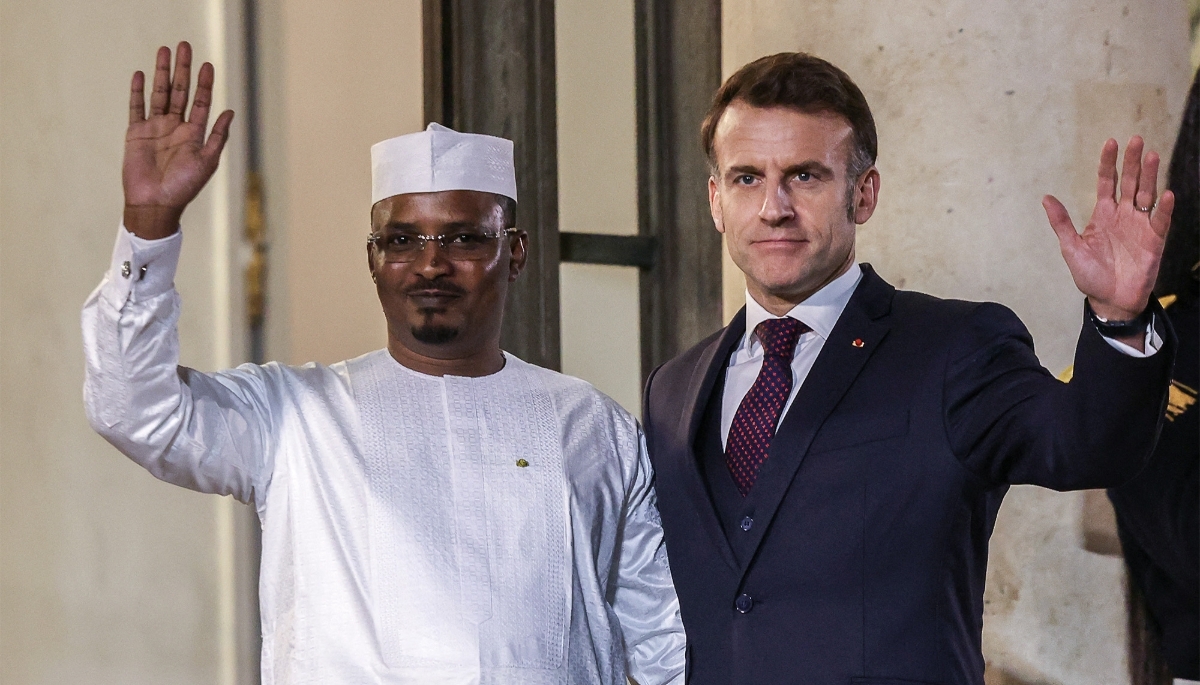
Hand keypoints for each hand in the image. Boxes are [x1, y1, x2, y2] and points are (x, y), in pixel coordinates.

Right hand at [123, 42, 233, 239]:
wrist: (155, 203)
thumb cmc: (184, 187)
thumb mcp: (207, 161)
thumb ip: (217, 136)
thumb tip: (230, 111)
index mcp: (195, 134)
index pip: (202, 102)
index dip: (205, 84)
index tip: (207, 65)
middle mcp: (176, 127)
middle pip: (180, 92)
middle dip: (182, 70)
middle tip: (184, 46)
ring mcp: (156, 128)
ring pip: (159, 94)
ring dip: (162, 73)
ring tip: (164, 51)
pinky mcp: (136, 133)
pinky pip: (137, 107)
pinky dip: (138, 91)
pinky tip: (142, 74)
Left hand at [1042, 136, 1174, 327]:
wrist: (1109, 301)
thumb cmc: (1089, 275)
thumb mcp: (1071, 247)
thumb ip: (1061, 223)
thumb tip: (1045, 198)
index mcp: (1103, 214)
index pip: (1107, 182)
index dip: (1109, 163)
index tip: (1111, 142)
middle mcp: (1124, 215)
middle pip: (1130, 182)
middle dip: (1133, 161)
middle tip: (1136, 139)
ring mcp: (1140, 226)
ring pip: (1147, 195)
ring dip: (1150, 176)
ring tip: (1152, 156)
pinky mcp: (1154, 240)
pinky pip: (1161, 221)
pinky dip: (1163, 208)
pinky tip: (1165, 194)